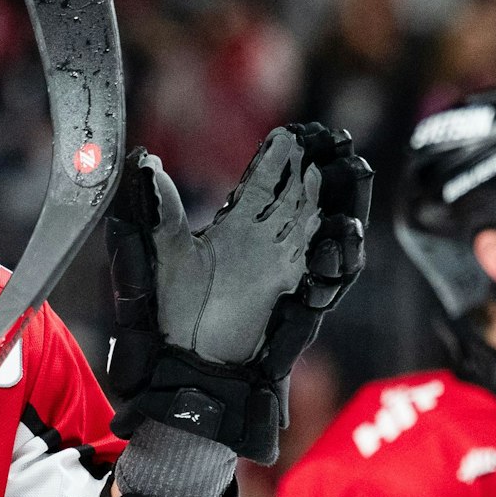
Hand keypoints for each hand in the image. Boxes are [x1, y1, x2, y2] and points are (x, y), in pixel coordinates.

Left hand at [104, 123, 370, 462]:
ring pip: (322, 228)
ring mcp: (284, 272)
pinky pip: (327, 275)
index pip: (266, 182)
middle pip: (303, 196)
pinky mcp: (296, 302)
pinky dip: (338, 252)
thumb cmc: (168, 313)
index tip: (296, 129)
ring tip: (351, 171)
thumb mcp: (160, 252)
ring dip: (340, 201)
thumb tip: (144, 160)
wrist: (184, 367)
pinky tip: (344, 227)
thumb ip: (157, 207)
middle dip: (322, 167)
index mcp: (235, 229)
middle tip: (336, 139)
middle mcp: (265, 246)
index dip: (283, 156)